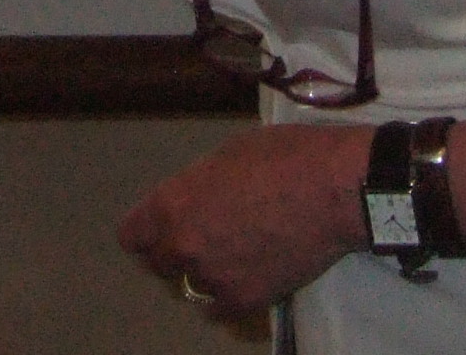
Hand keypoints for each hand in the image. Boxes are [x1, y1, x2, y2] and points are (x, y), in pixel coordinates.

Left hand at [118, 125, 370, 314]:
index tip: (161, 228)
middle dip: (175, 252)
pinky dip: (228, 297)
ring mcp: (213, 277)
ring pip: (190, 288)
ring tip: (231, 257)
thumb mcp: (227, 155)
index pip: (132, 236)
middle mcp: (184, 245)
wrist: (333, 189)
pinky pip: (219, 310)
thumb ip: (199, 185)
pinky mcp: (245, 300)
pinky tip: (245, 278)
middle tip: (205, 238)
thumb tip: (195, 198)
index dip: (146, 231)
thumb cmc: (283, 156)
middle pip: (159, 264)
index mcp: (173, 203)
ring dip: (204, 275)